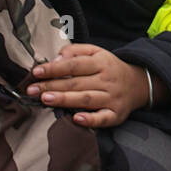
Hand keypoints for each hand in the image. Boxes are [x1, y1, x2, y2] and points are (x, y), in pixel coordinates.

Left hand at [26, 43, 150, 127]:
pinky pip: (103, 118)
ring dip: (65, 99)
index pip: (74, 64)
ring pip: (86, 99)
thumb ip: (75, 51)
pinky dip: (90, 120)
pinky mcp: (116, 114)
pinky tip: (76, 118)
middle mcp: (107, 79)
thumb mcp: (96, 52)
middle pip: (76, 83)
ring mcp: (112, 98)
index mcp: (101, 62)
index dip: (54, 68)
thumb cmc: (110, 68)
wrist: (138, 84)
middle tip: (32, 90)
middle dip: (52, 86)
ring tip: (45, 99)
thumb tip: (56, 59)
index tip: (37, 72)